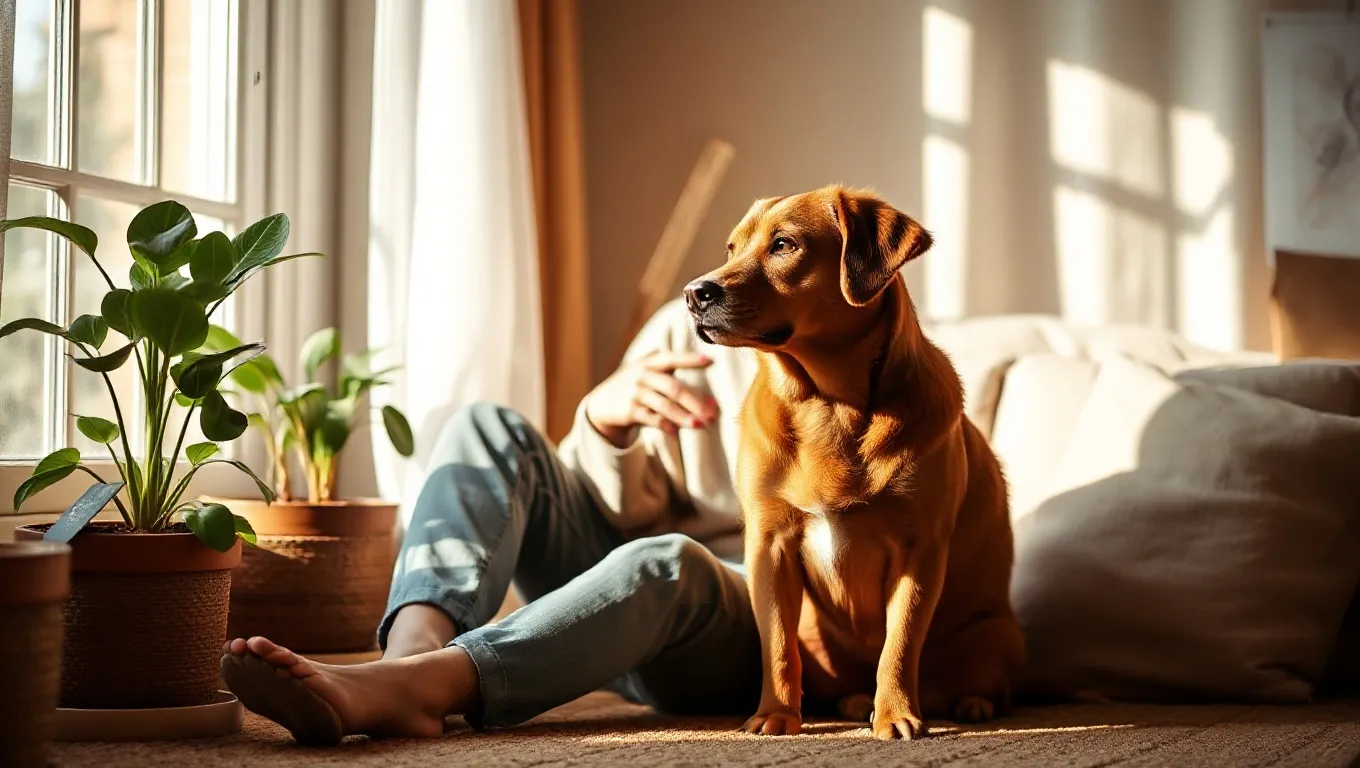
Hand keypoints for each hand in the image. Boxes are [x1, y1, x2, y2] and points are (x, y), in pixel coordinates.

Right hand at [584, 351, 718, 447]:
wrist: (602, 403)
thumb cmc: (636, 387)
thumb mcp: (647, 372)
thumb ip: (670, 375)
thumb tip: (707, 399)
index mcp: (650, 363)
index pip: (672, 359)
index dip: (690, 359)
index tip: (711, 361)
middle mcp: (643, 375)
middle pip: (674, 388)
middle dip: (695, 401)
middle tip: (712, 412)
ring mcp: (635, 393)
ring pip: (665, 406)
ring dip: (685, 417)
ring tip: (701, 425)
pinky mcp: (629, 411)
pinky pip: (652, 419)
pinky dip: (666, 426)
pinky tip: (677, 432)